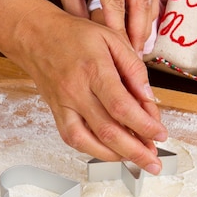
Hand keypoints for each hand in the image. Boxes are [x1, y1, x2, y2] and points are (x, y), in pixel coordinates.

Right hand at [13, 4, 166, 172]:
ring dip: (117, 156)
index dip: (144, 125)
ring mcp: (64, 105)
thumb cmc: (75, 35)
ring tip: (139, 159)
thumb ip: (133, 68)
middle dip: (136, 151)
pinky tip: (113, 152)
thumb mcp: (112, 38)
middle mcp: (77, 91)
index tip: (161, 134)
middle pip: (108, 131)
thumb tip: (148, 97)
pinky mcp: (57, 113)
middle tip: (154, 161)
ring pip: (90, 142)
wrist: (36, 36)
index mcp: (94, 70)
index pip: (122, 106)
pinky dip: (95, 151)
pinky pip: (74, 140)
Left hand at [42, 0, 158, 53]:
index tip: (120, 53)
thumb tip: (97, 40)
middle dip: (139, 32)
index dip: (120, 31)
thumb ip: (80, 13)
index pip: (117, 3)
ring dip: (146, 24)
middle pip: (140, 2)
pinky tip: (143, 29)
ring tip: (140, 47)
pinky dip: (148, 11)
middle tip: (135, 55)